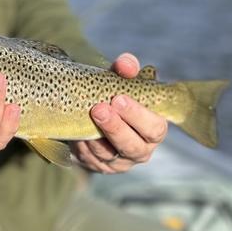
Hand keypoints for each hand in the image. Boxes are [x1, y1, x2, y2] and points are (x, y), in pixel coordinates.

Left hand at [70, 53, 167, 173]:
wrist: (92, 110)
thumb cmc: (114, 93)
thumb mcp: (121, 79)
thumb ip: (126, 69)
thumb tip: (126, 64)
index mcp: (153, 128)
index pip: (155, 128)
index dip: (138, 115)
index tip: (118, 98)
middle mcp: (140, 149)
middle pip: (132, 147)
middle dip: (115, 128)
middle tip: (98, 108)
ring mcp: (119, 162)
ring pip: (108, 156)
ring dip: (95, 137)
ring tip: (85, 116)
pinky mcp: (98, 166)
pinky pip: (89, 159)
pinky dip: (82, 145)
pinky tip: (76, 131)